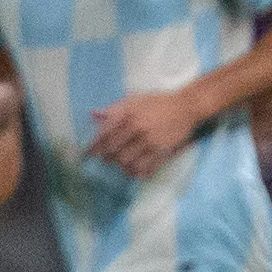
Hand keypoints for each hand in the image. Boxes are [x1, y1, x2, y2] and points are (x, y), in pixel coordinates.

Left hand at [87, 86, 209, 178]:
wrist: (185, 106)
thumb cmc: (158, 102)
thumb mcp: (134, 99)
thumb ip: (114, 109)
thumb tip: (94, 115)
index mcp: (127, 113)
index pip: (104, 134)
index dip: (93, 147)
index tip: (86, 155)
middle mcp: (136, 127)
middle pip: (113, 150)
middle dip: (106, 158)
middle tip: (105, 160)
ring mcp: (149, 140)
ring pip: (126, 161)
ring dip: (121, 166)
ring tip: (121, 165)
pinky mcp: (161, 151)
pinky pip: (144, 167)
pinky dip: (136, 172)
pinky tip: (135, 171)